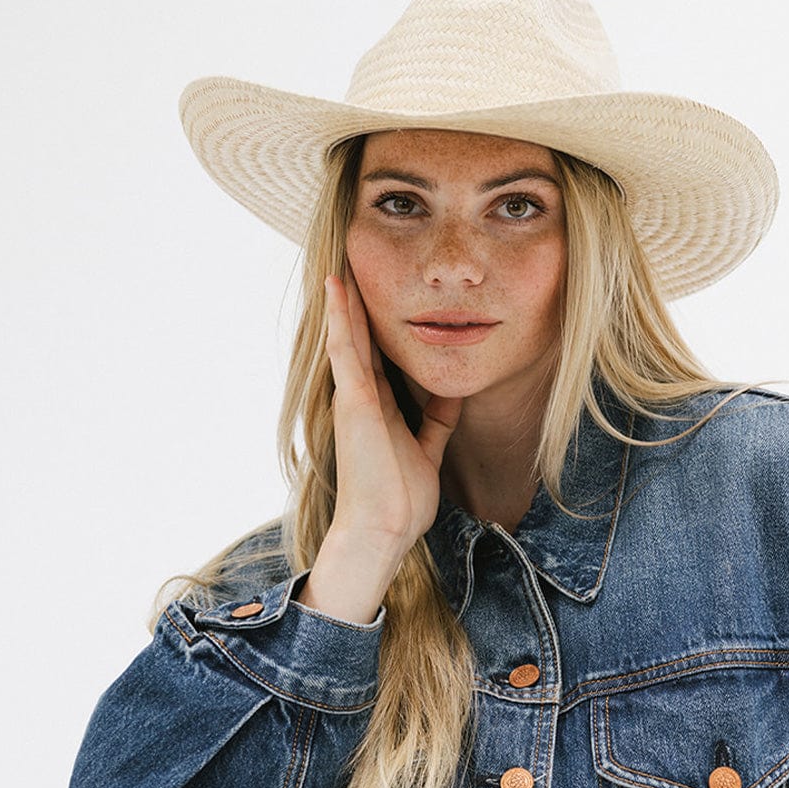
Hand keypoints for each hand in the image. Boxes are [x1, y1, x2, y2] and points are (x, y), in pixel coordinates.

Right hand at [295, 272, 461, 622]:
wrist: (384, 529)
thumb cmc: (402, 499)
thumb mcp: (427, 449)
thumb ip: (437, 421)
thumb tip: (452, 393)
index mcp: (378, 407)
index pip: (377, 353)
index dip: (378, 321)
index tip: (382, 289)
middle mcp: (361, 396)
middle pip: (359, 337)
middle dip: (358, 301)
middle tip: (355, 258)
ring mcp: (353, 397)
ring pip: (348, 334)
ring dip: (344, 297)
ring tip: (342, 257)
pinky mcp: (352, 401)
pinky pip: (345, 350)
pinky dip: (339, 318)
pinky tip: (336, 287)